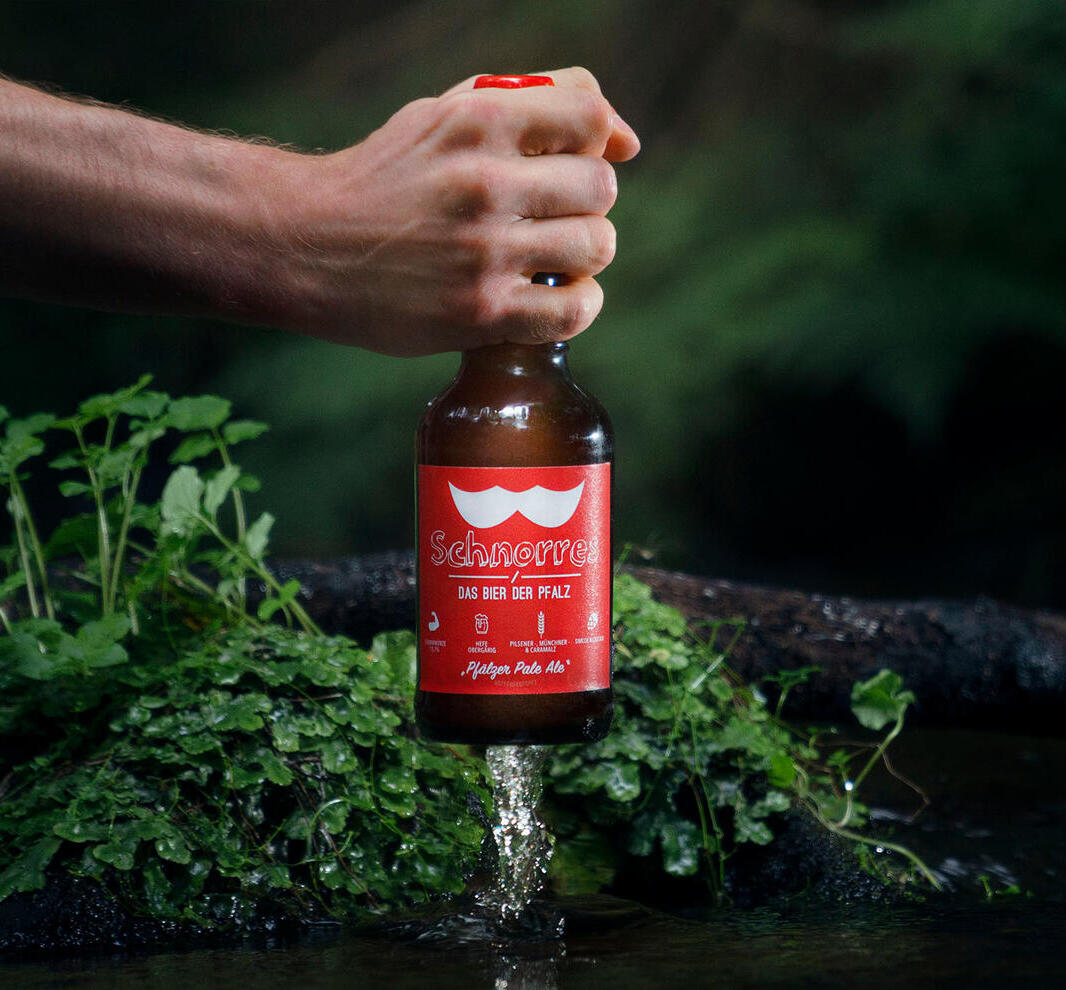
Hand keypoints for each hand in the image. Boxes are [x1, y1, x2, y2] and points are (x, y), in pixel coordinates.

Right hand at [267, 67, 639, 354]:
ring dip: (585, 255)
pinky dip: (579, 304)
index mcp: (476, 120)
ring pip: (596, 246)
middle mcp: (483, 183)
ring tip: (551, 259)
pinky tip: (555, 297)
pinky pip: (574, 310)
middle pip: (601, 186)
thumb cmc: (387, 178)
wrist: (306, 244)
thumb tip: (627, 141)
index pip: (589, 115)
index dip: (593, 141)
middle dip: (587, 203)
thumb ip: (534, 105)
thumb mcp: (445, 114)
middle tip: (552, 218)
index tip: (569, 163)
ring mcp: (482, 253)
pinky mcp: (479, 314)